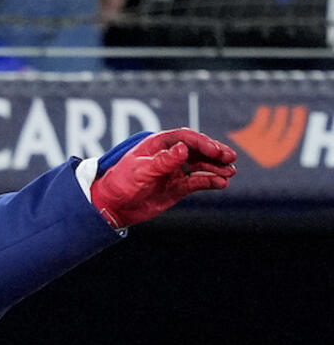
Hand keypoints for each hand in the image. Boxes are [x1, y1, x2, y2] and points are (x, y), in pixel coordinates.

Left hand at [89, 128, 235, 228]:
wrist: (114, 206)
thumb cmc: (121, 183)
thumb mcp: (140, 171)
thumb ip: (162, 161)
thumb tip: (183, 149)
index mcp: (159, 144)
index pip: (185, 138)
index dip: (201, 142)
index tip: (214, 151)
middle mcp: (170, 155)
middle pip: (198, 150)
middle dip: (215, 153)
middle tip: (230, 158)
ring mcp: (176, 171)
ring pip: (202, 165)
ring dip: (217, 167)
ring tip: (230, 172)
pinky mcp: (178, 186)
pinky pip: (199, 181)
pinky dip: (211, 181)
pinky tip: (222, 183)